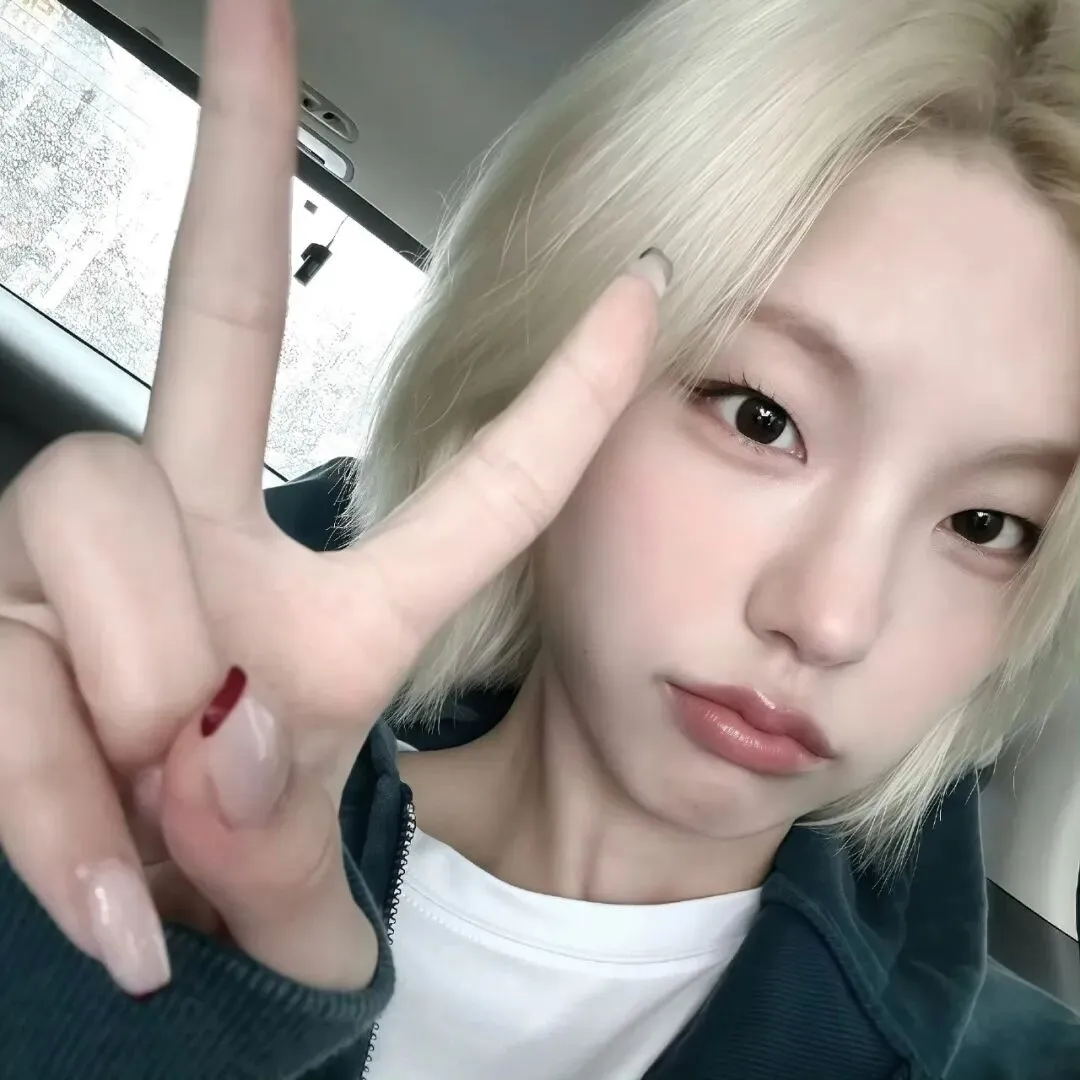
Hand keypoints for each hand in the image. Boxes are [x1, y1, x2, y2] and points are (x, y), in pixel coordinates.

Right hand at [0, 0, 666, 996]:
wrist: (119, 935)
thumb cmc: (215, 886)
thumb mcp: (274, 879)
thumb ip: (275, 836)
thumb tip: (232, 768)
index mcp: (323, 604)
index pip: (469, 485)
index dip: (563, 398)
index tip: (643, 286)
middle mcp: (194, 544)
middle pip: (214, 331)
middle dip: (233, 161)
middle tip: (257, 15)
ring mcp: (85, 563)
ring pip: (100, 530)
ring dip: (124, 715)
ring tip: (151, 832)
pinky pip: (8, 672)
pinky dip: (49, 803)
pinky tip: (97, 891)